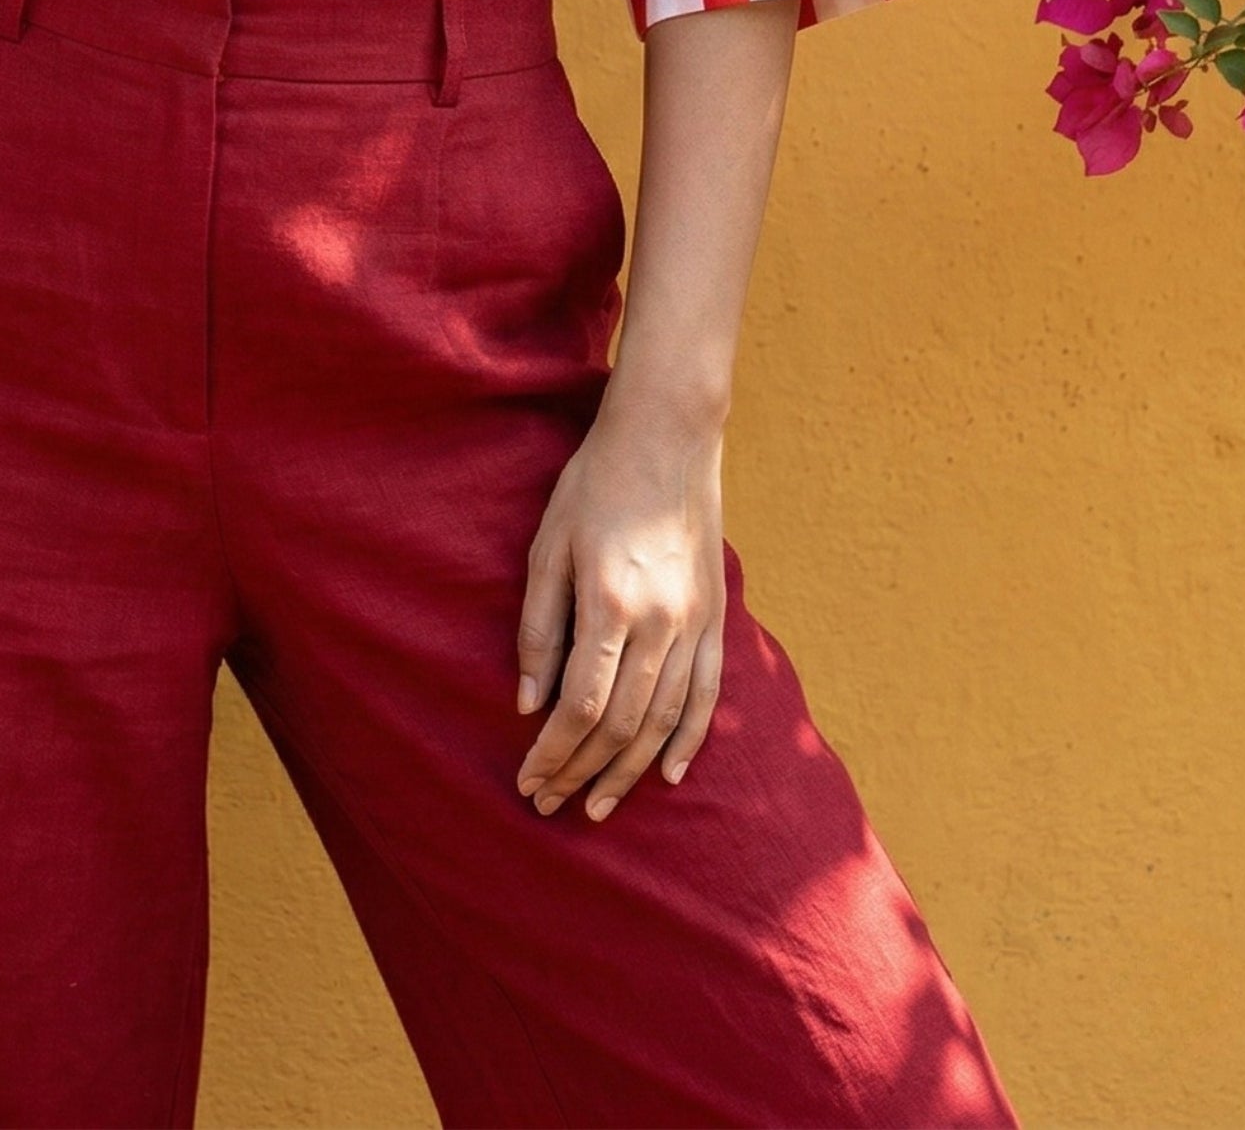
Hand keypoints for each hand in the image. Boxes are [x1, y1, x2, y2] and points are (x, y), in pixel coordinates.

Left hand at [513, 391, 726, 823]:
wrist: (666, 438)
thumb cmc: (594, 485)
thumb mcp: (548, 545)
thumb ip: (539, 627)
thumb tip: (529, 703)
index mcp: (610, 603)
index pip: (581, 706)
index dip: (553, 752)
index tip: (528, 780)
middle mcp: (659, 622)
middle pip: (621, 725)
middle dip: (581, 772)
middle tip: (549, 804)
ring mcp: (694, 623)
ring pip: (663, 721)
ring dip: (628, 771)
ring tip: (597, 805)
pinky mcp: (715, 618)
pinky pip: (706, 695)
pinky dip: (688, 740)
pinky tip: (667, 774)